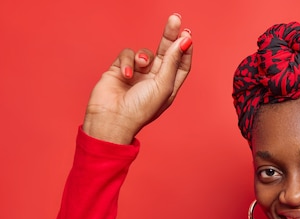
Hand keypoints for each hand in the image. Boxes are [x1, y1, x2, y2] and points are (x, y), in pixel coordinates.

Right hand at [82, 14, 192, 143]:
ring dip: (143, 55)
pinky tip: (125, 74)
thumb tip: (185, 40)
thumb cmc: (140, 108)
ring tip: (141, 65)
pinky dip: (127, 61)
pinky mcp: (119, 69)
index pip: (181, 64)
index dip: (185, 49)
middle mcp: (154, 79)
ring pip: (144, 52)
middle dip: (170, 35)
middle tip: (175, 19)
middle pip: (166, 52)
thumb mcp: (162, 85)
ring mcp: (137, 74)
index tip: (187, 34)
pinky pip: (126, 54)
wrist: (111, 119)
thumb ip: (172, 61)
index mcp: (168, 86)